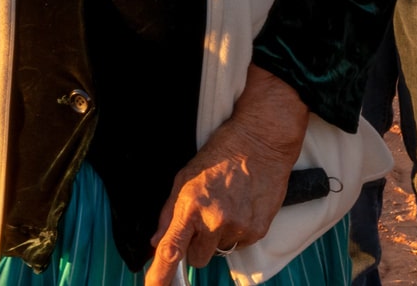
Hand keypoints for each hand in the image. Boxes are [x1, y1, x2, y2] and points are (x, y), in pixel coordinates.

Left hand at [146, 66, 308, 283]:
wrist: (259, 143)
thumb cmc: (219, 156)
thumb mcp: (184, 178)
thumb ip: (168, 213)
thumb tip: (157, 242)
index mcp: (190, 205)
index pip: (171, 248)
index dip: (160, 274)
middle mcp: (214, 220)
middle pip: (197, 259)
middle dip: (196, 246)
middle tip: (203, 220)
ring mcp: (238, 227)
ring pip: (219, 251)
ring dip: (218, 237)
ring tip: (225, 206)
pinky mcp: (257, 231)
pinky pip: (239, 244)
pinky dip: (236, 232)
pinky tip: (239, 208)